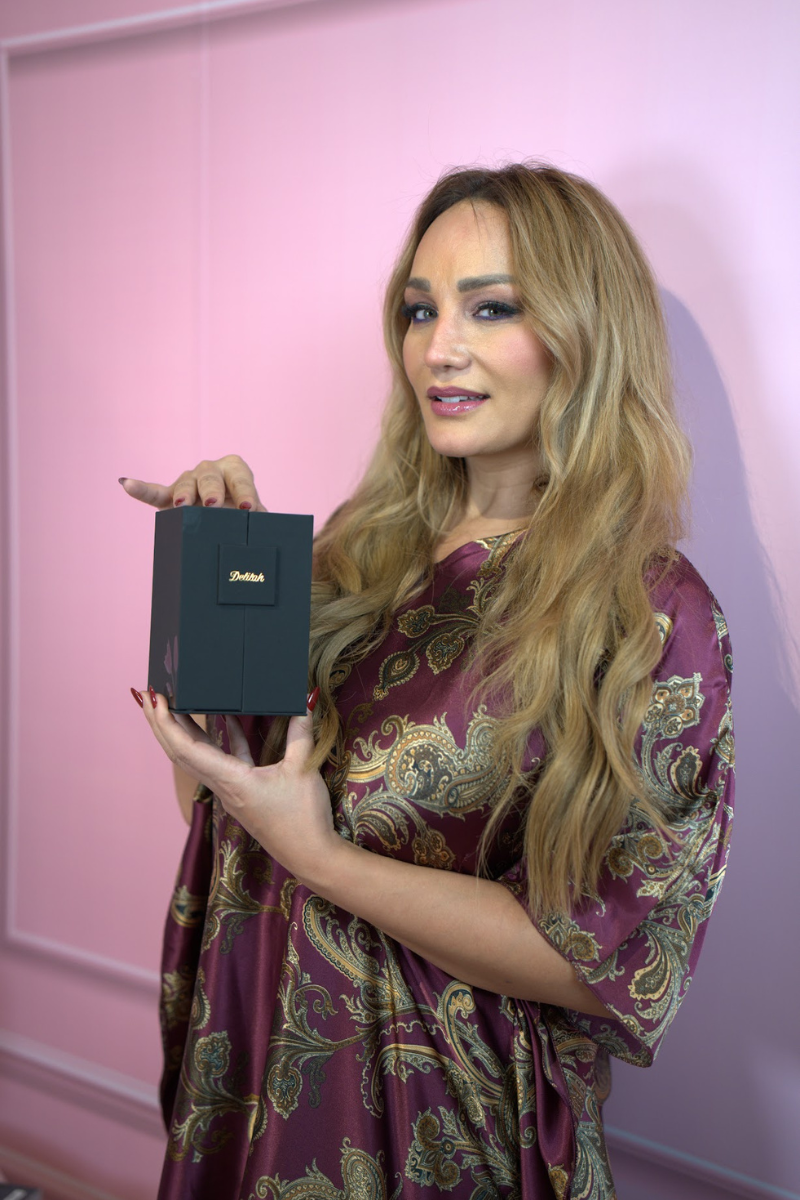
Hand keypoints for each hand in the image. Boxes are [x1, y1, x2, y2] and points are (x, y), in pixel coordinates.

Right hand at [119, 454, 265, 510]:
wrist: (230, 520)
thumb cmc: (245, 516)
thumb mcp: (256, 517)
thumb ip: (262, 523)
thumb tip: (267, 537)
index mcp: (234, 470)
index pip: (239, 478)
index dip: (244, 492)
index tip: (248, 508)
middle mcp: (210, 470)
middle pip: (209, 476)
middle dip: (211, 489)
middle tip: (214, 505)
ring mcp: (188, 481)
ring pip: (185, 483)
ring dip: (184, 493)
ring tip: (183, 505)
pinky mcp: (170, 496)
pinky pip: (155, 492)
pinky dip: (140, 489)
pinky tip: (126, 484)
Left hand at [133, 687, 334, 882]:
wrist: (310, 856)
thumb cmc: (303, 818)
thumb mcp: (303, 770)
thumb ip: (301, 734)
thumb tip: (305, 700)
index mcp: (230, 780)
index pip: (185, 749)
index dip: (166, 722)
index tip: (155, 698)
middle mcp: (222, 786)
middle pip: (179, 752)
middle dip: (161, 723)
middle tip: (149, 694)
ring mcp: (231, 790)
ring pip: (197, 756)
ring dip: (184, 730)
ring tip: (175, 703)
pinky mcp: (244, 791)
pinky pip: (223, 760)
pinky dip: (221, 738)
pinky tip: (227, 718)